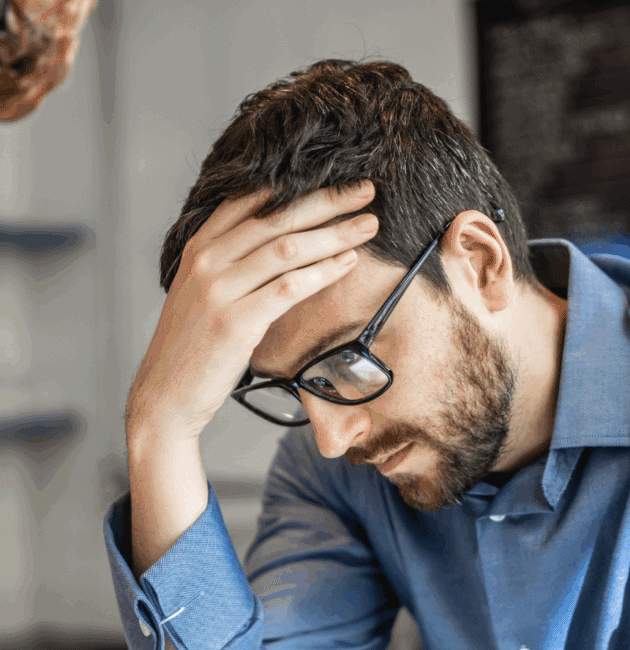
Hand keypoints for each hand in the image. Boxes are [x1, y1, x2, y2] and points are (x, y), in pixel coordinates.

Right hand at [126, 181, 377, 442]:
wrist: (165, 396)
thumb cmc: (193, 350)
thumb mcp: (202, 294)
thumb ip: (231, 265)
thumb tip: (279, 245)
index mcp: (198, 247)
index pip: (251, 200)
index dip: (298, 185)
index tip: (336, 178)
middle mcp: (207, 260)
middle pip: (276, 217)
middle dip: (327, 201)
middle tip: (366, 191)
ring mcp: (219, 290)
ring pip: (287, 249)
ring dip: (334, 233)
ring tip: (368, 225)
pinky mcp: (235, 322)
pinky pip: (289, 287)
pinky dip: (323, 272)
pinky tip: (348, 263)